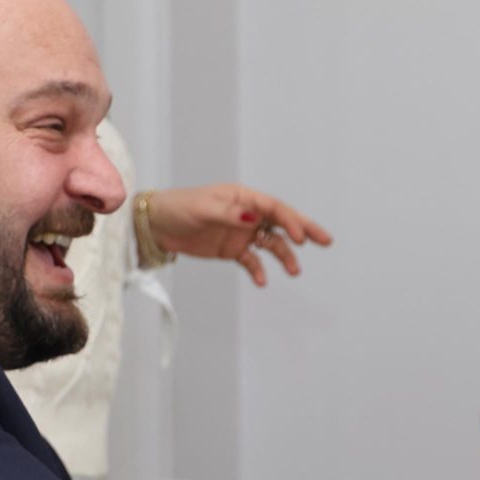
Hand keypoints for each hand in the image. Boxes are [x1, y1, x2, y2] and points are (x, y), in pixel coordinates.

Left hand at [146, 183, 333, 284]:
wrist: (154, 225)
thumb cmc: (178, 208)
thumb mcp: (202, 208)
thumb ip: (230, 215)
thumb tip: (255, 219)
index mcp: (243, 198)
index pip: (274, 208)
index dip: (291, 221)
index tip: (301, 237)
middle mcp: (247, 214)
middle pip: (282, 222)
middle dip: (304, 231)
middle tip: (326, 240)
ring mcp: (241, 233)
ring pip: (271, 244)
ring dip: (284, 256)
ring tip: (295, 271)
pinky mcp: (232, 250)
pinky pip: (252, 261)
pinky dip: (259, 270)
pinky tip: (262, 281)